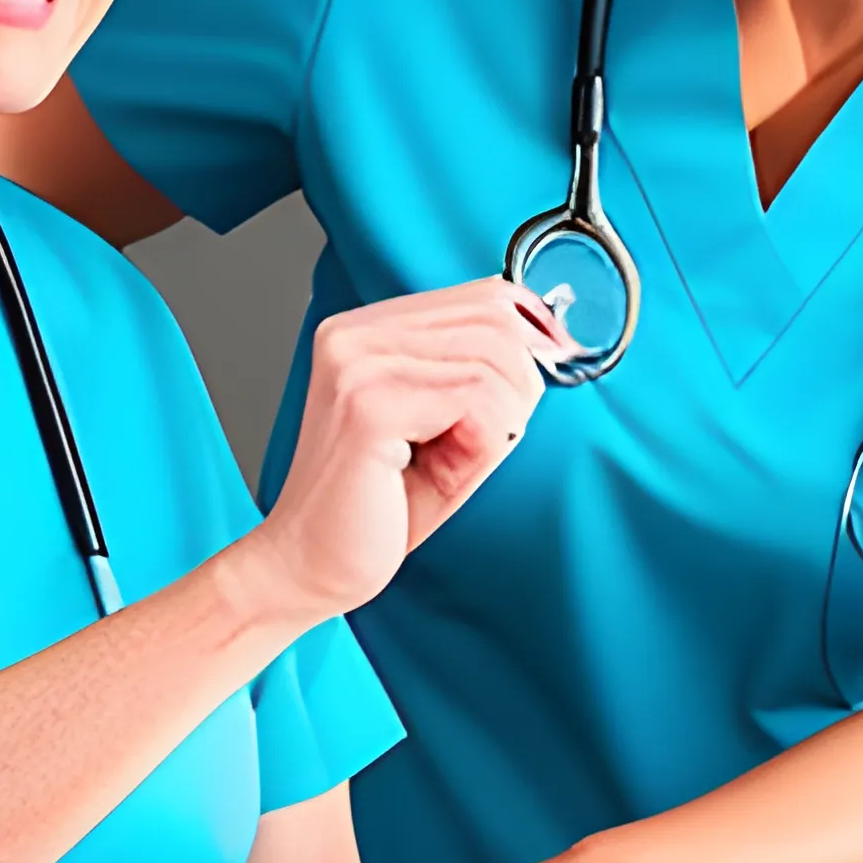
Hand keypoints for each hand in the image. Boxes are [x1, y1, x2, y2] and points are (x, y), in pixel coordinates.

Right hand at [252, 278, 567, 618]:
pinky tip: (439, 470)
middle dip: (517, 390)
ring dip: (497, 424)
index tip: (532, 390)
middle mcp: (354, 333)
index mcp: (366, 328)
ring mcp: (357, 364)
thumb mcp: (444, 422)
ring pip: (495, 362)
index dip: (531, 341)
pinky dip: (481, 445)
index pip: (485, 296)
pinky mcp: (368, 406)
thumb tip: (552, 338)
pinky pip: (477, 402)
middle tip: (479, 444)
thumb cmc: (379, 504)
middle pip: (497, 321)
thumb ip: (484, 372)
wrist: (310, 566)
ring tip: (449, 459)